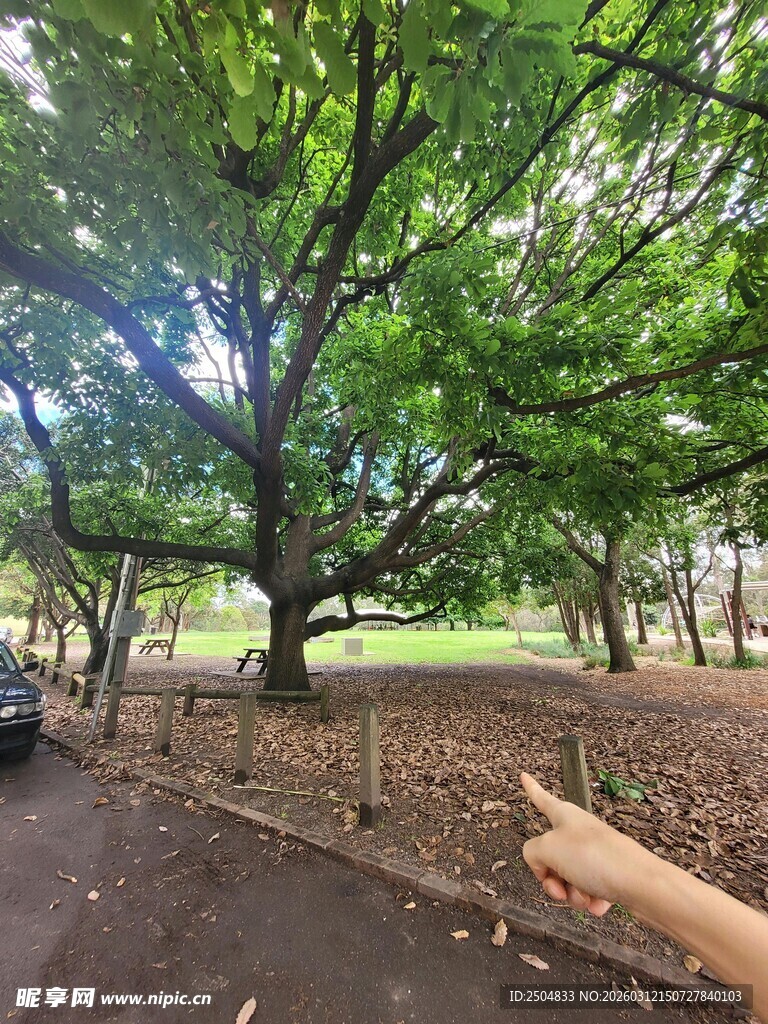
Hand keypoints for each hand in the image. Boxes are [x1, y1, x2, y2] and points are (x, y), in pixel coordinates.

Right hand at [520, 771, 651, 915]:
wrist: (641, 883)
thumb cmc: (595, 857)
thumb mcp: (548, 848)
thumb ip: (532, 853)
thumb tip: (543, 867)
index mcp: (564, 816)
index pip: (541, 798)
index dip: (531, 788)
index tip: (523, 774)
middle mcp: (578, 832)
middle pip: (549, 856)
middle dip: (550, 879)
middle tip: (558, 887)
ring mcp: (594, 854)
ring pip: (566, 879)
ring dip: (571, 894)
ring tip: (585, 895)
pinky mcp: (609, 876)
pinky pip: (587, 894)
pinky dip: (590, 902)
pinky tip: (600, 904)